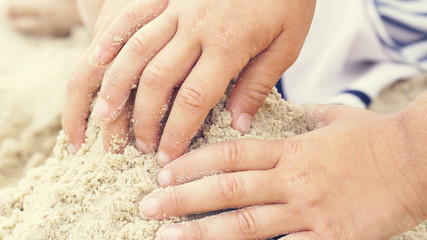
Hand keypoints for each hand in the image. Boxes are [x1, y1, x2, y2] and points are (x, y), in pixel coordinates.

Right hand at [62, 0, 315, 161]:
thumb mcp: (287, 44)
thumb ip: (258, 84)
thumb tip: (237, 124)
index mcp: (228, 45)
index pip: (194, 98)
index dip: (177, 131)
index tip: (168, 155)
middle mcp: (196, 29)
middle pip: (158, 80)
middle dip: (144, 117)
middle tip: (139, 145)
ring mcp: (178, 10)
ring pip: (137, 51)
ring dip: (118, 86)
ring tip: (105, 116)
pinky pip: (133, 18)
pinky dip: (112, 41)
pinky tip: (98, 59)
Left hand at [139, 104, 425, 239]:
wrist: (417, 160)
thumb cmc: (374, 138)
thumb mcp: (334, 117)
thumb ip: (305, 115)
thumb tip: (291, 108)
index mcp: (290, 150)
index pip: (231, 154)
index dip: (194, 163)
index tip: (166, 171)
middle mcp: (291, 180)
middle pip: (227, 189)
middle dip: (183, 199)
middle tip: (149, 207)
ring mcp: (308, 210)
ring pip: (246, 223)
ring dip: (203, 232)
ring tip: (168, 238)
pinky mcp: (331, 237)